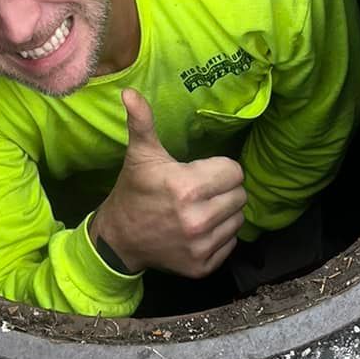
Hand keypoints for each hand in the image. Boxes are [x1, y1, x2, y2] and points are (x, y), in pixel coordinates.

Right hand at [94, 89, 246, 279]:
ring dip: (224, 213)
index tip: (200, 173)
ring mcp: (200, 246)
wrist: (119, 239)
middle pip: (240, 196)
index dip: (219, 169)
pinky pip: (231, 243)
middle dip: (223, 190)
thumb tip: (129, 92)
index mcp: (186, 187)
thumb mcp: (140, 155)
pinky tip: (198, 230)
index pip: (234, 172)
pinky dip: (220, 236)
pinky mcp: (202, 266)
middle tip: (200, 192)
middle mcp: (197, 219)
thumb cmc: (135, 191)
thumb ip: (142, 122)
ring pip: (238, 220)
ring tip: (200, 210)